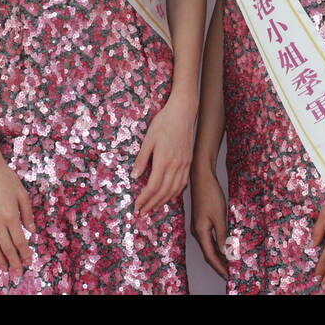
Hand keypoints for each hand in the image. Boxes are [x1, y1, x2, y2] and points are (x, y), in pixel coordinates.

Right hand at [0, 162, 35, 277]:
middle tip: (18, 273)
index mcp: (11, 215)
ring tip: (5, 268)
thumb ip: (27, 214)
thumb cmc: (7, 179)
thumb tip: (32, 231)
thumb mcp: (23, 194)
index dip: (25, 254)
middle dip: (13, 262)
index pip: (19, 241)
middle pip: (6, 248)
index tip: (29, 261)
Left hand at [133, 97, 195, 215]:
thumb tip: (135, 177)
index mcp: (164, 160)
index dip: (145, 199)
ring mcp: (185, 165)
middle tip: (142, 212)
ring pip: (174, 190)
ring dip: (163, 201)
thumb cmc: (164, 122)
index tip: (137, 206)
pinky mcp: (189, 162)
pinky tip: (168, 196)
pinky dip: (174, 193)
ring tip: (153, 208)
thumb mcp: (148, 139)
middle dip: (152, 204)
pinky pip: (182, 183)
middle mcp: (176, 165)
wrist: (183, 112)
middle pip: (164, 192)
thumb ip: (142, 159)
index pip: (153, 186)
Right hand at [190, 167, 229, 278]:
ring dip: (219, 256)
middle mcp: (197, 232)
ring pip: (209, 247)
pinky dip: (218, 246)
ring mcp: (198, 226)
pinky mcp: (202, 221)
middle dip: (219, 265)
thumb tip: (225, 253)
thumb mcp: (219, 216)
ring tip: (230, 265)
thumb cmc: (210, 194)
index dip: (220, 268)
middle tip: (232, 274)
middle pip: (209, 253)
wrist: (201, 177)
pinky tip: (224, 248)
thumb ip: (222, 236)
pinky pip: (210, 239)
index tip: (229, 277)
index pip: (211, 256)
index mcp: (200, 232)